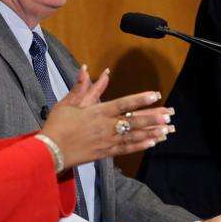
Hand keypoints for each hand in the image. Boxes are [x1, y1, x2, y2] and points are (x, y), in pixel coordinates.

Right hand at [42, 77, 173, 167]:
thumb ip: (81, 87)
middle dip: (153, 118)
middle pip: (134, 121)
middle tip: (170, 115)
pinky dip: (140, 145)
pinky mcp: (106, 153)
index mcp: (97, 112)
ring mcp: (107, 141)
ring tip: (167, 130)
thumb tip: (85, 68)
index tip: (155, 95)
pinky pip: (126, 149)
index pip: (123, 104)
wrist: (50, 150)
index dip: (140, 99)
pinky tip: (152, 143)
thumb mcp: (67, 103)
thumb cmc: (57, 125)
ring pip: (134, 136)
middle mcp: (106, 126)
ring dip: (152, 132)